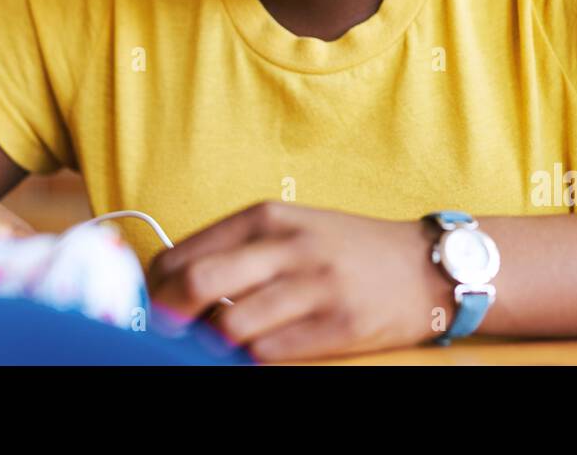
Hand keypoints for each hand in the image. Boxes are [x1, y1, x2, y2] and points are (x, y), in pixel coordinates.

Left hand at [147, 201, 454, 360]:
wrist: (425, 266)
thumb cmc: (346, 249)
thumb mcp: (290, 229)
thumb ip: (237, 250)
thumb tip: (170, 285)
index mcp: (267, 217)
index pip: (183, 253)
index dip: (155, 288)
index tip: (151, 308)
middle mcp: (288, 246)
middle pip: (196, 283)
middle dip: (168, 317)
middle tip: (165, 335)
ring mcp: (314, 286)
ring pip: (229, 325)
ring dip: (211, 344)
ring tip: (214, 346)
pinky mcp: (338, 325)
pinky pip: (270, 353)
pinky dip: (251, 359)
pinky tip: (257, 350)